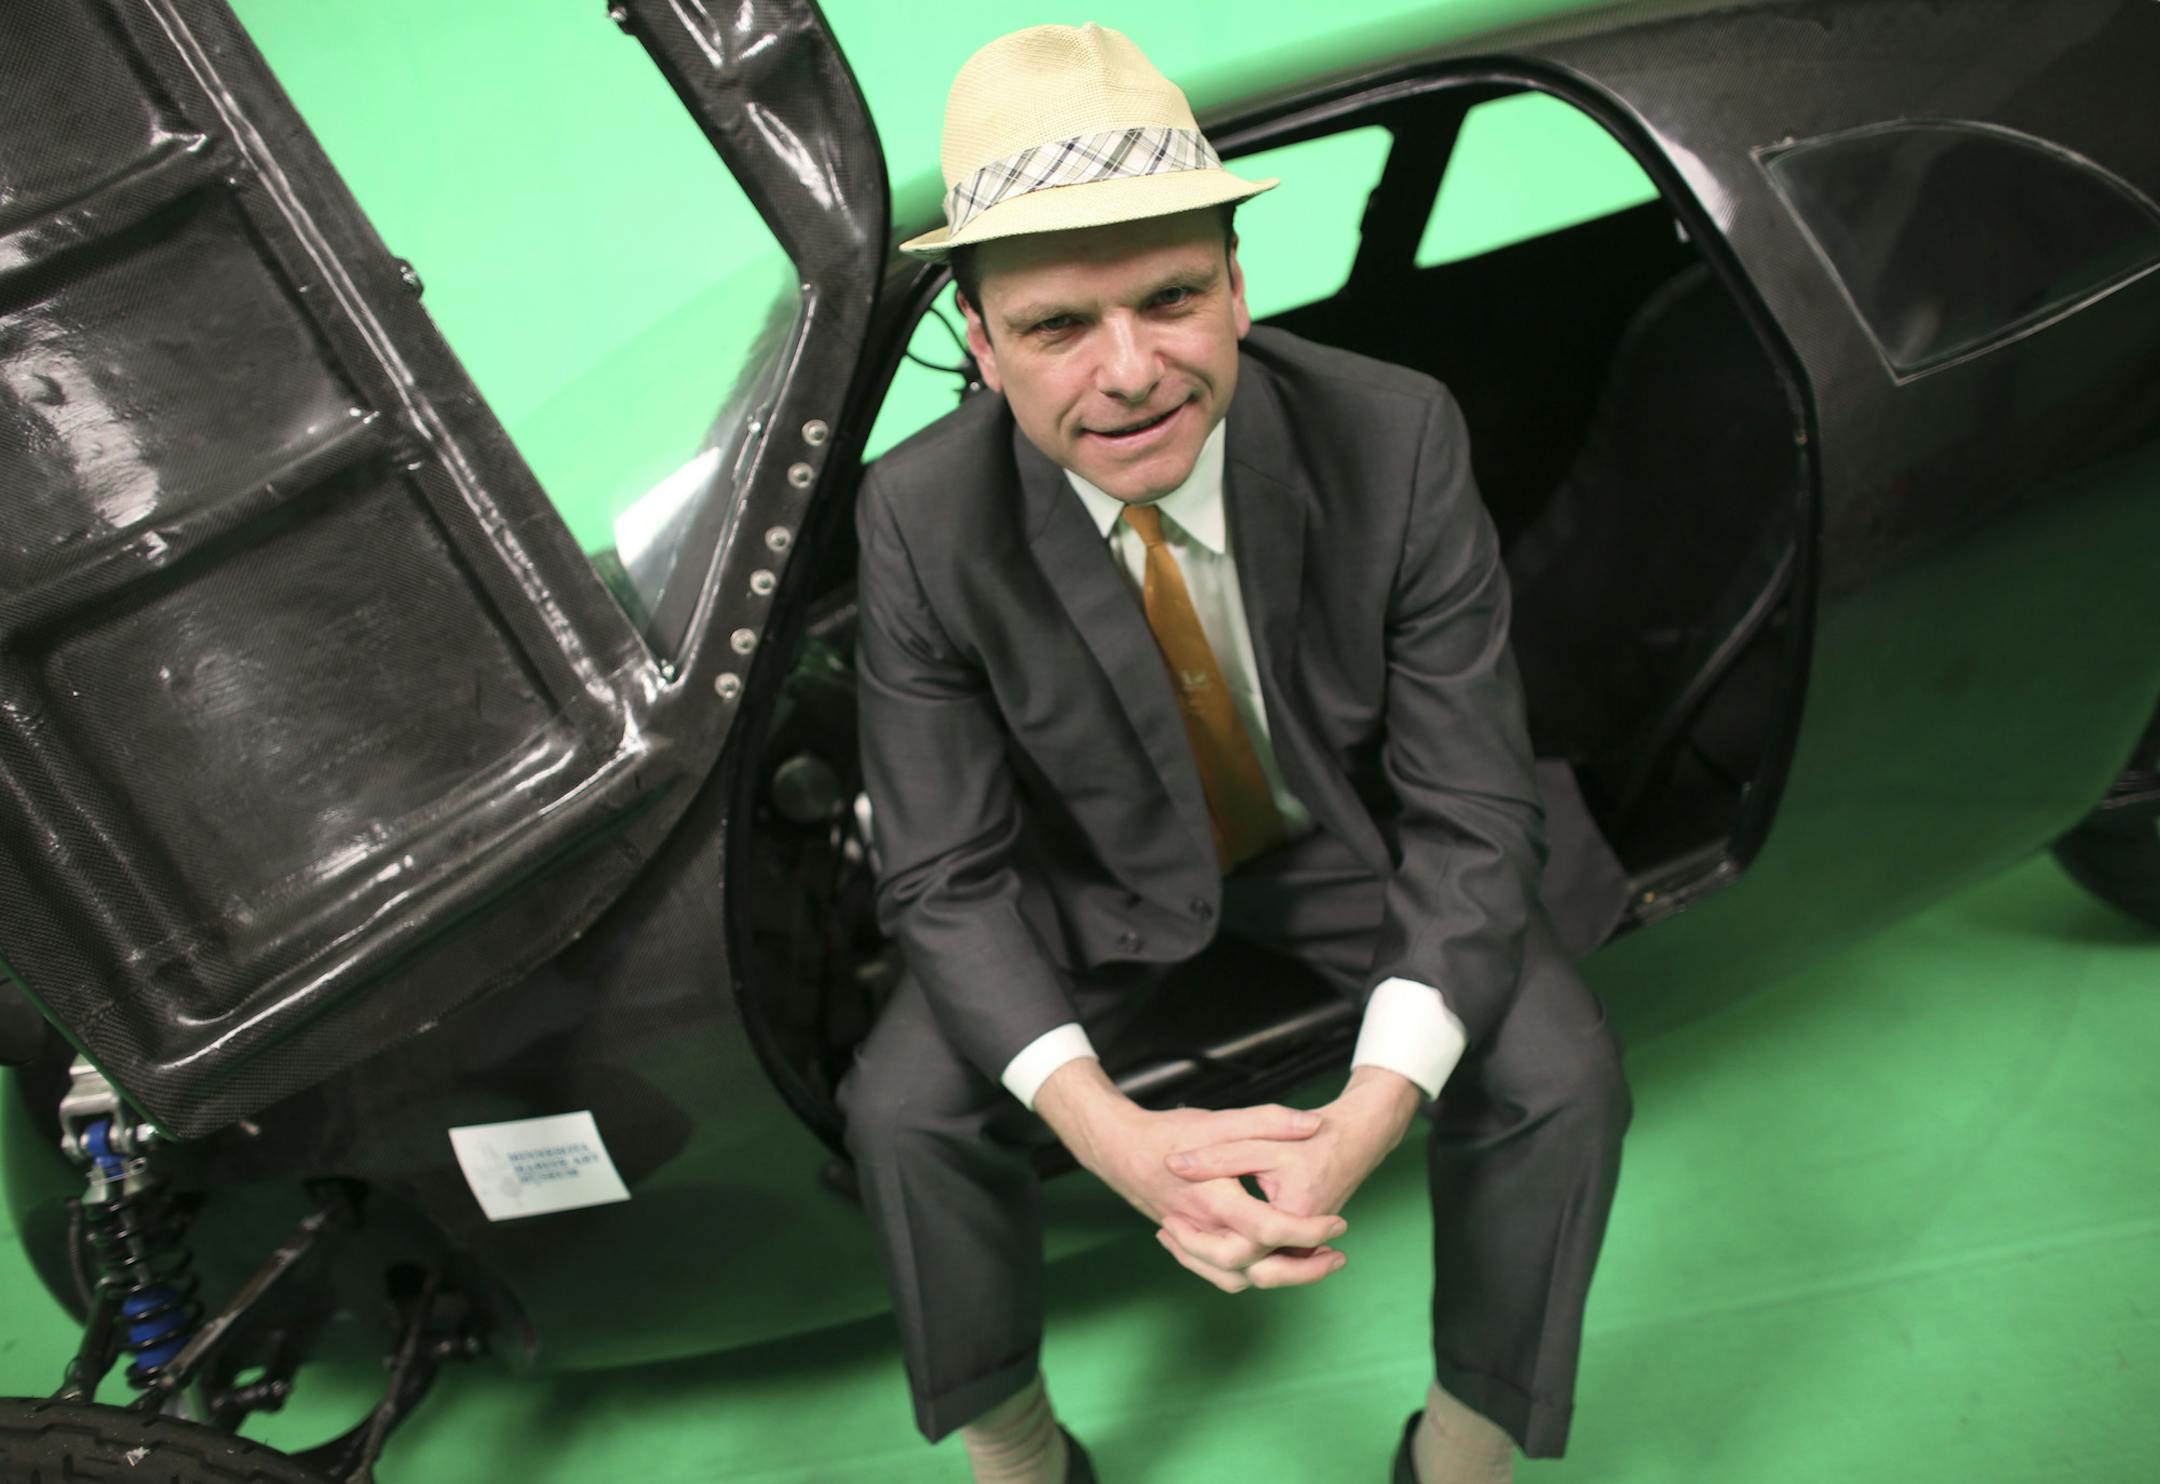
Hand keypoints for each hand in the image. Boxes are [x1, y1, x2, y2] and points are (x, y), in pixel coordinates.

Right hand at [1034, 1059, 1350, 1291]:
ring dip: (1280, 1277)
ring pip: (1240, 1279)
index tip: (1338, 1224)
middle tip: (1336, 1252)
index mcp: (1216, 1200)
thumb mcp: (1222, 1119)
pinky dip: (1250, 1275)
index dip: (1310, 1231)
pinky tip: (1272, 1258)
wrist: (1121, 1150)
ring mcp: (1195, 1242)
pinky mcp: (1190, 1246)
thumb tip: (1314, 1124)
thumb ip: (1268, 1120)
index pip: (1271, 1230)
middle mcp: (1204, 1230)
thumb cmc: (1170, 1133)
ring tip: (1315, 1261)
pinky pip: (1221, 1276)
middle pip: (1260, 1269)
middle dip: (1304, 1268)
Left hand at [1160, 1066, 1424, 1286]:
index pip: (1238, 1248)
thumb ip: (1219, 1154)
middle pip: (1242, 1271)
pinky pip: (1261, 1264)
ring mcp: (1299, 1245)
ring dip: (1211, 1262)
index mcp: (1291, 1215)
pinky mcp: (1296, 1243)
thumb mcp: (1262, 1137)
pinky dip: (1228, 1256)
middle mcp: (1298, 1238)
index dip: (1196, 1240)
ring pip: (1251, 1274)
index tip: (1168, 1220)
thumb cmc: (1312, 1136)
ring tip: (1173, 1234)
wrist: (1354, 1139)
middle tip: (1166, 1230)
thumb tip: (1173, 1164)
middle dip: (1199, 1257)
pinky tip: (1198, 1232)